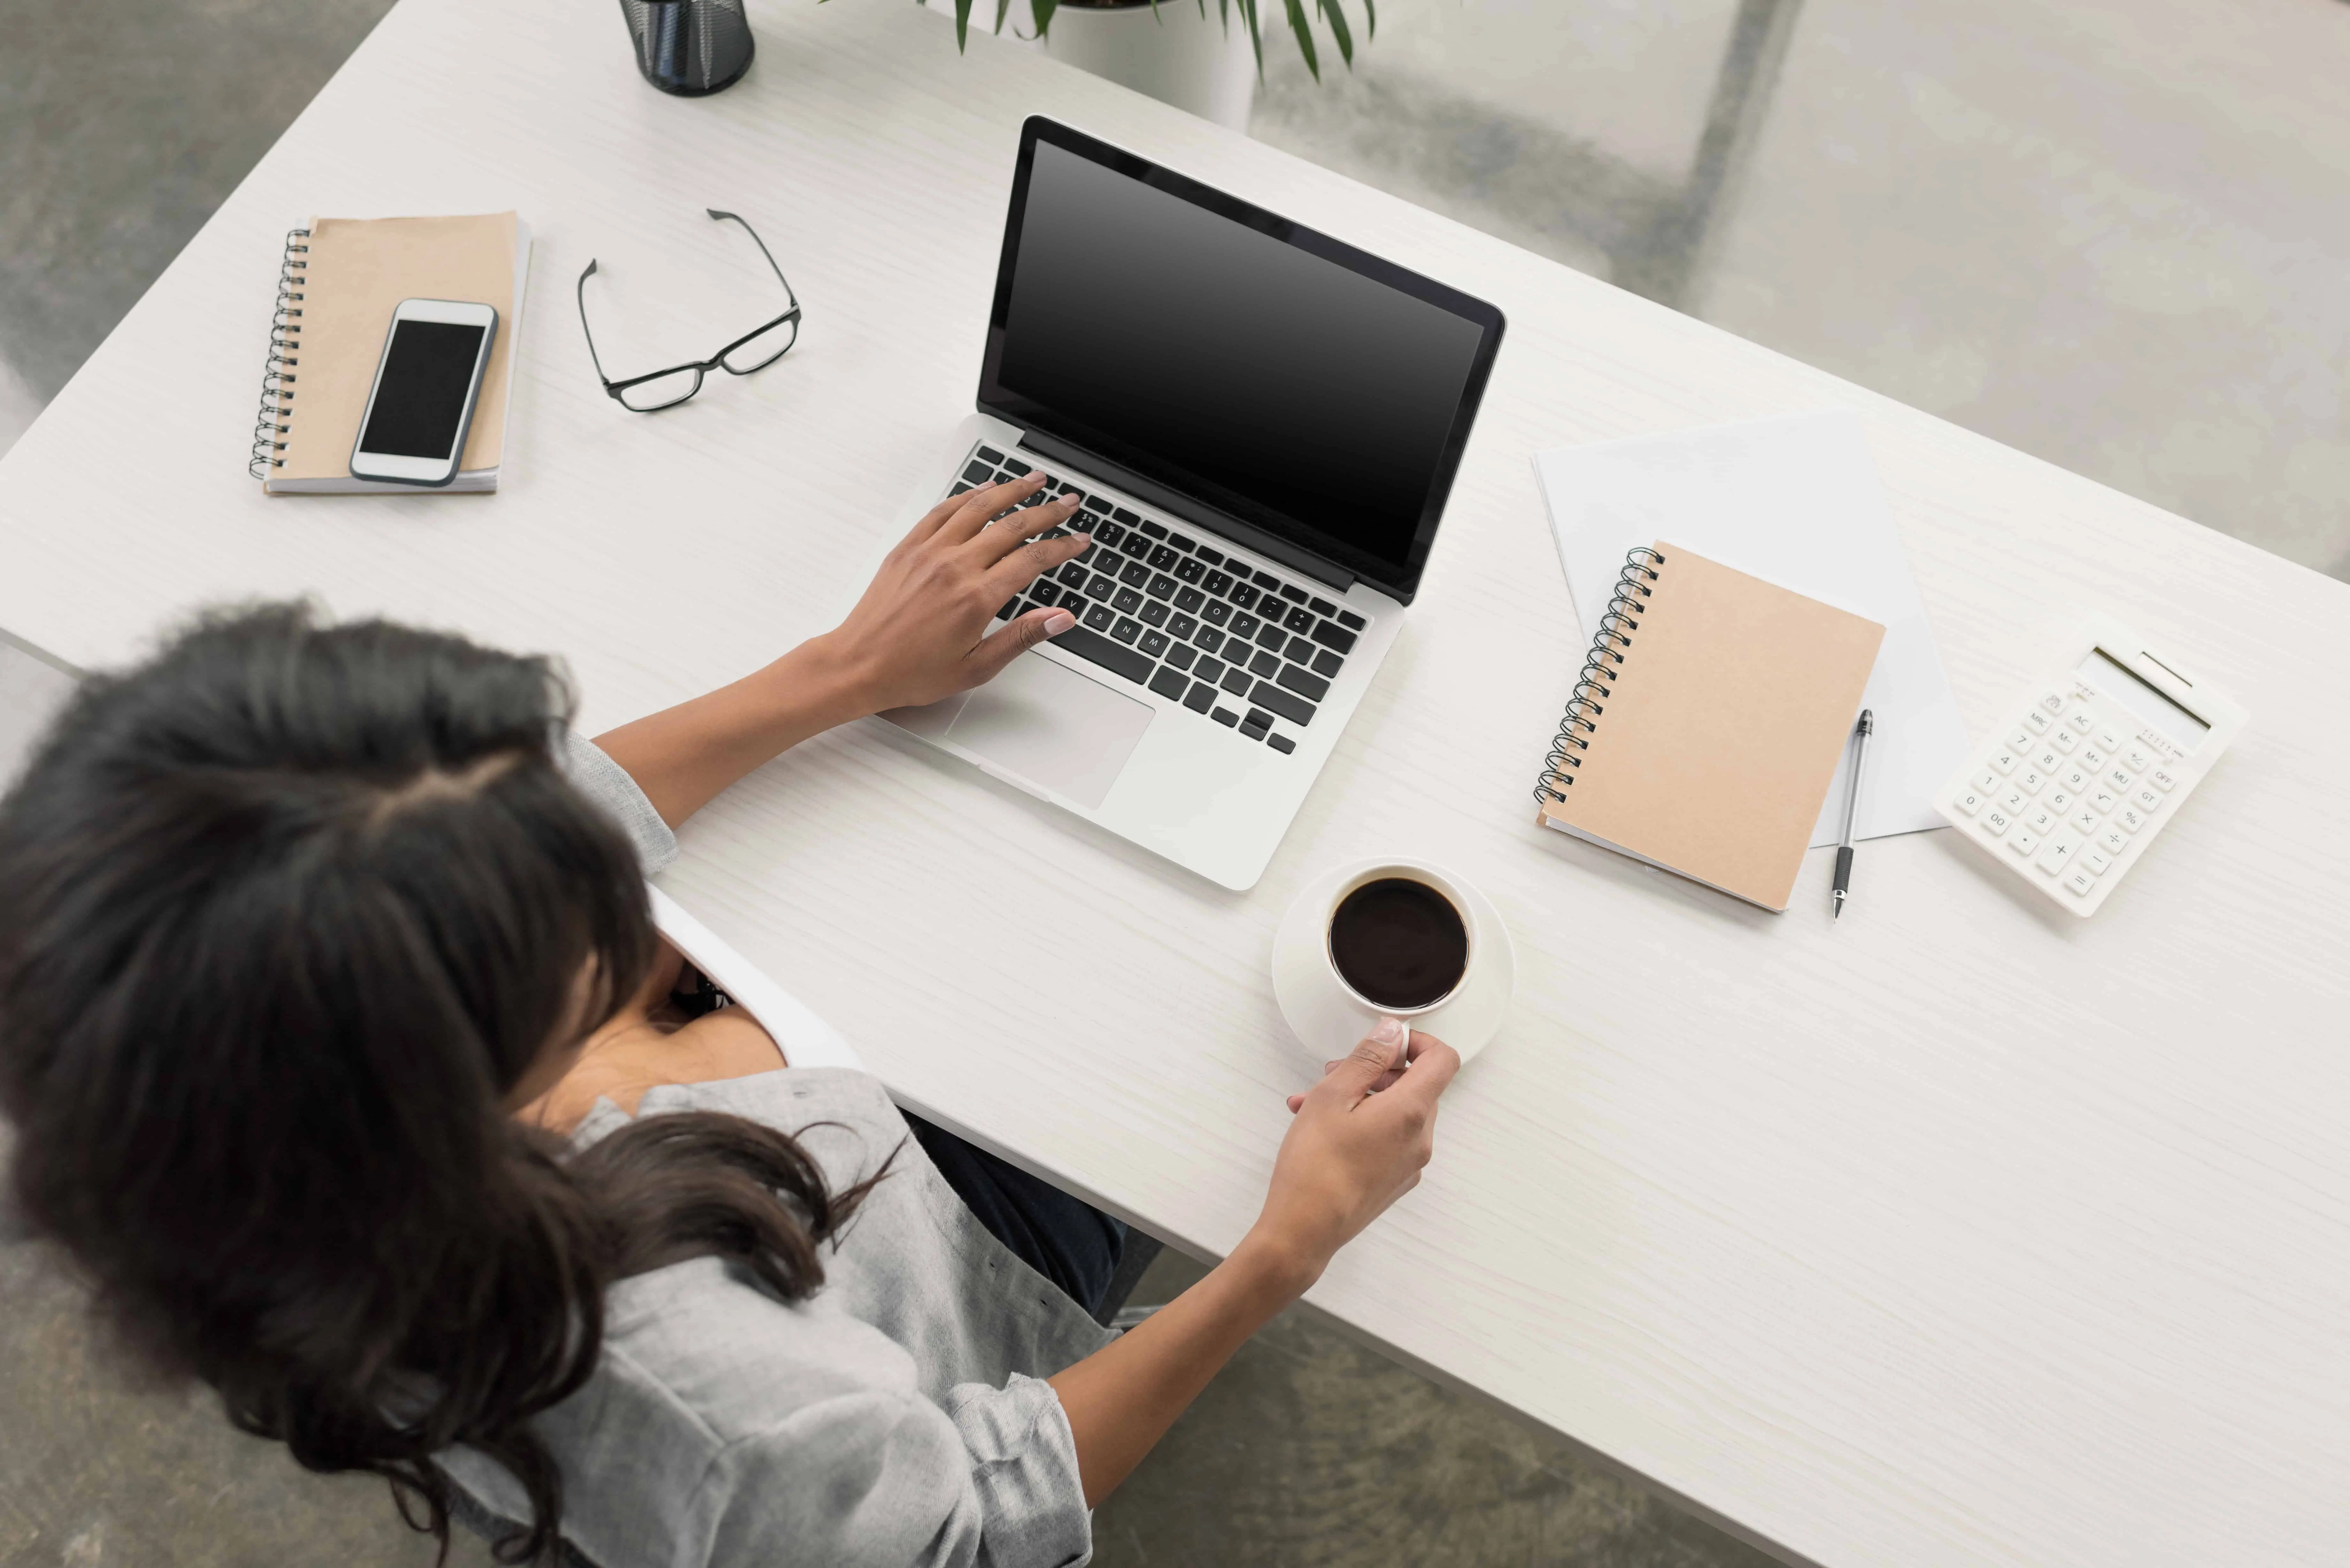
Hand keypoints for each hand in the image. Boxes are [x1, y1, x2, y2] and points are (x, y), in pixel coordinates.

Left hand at [819, 471, 1092, 712]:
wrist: (858, 664)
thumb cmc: (911, 671)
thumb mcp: (977, 666)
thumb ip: (1022, 636)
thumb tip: (1061, 618)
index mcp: (976, 598)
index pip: (1032, 560)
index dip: (1062, 547)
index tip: (1079, 540)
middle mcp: (954, 567)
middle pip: (1012, 526)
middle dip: (1047, 512)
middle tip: (1068, 504)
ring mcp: (929, 552)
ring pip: (979, 507)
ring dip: (1012, 489)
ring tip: (1035, 481)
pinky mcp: (908, 547)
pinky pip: (943, 510)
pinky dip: (968, 495)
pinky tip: (985, 488)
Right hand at [1247, 1018, 1460, 1288]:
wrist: (1304, 1230)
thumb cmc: (1314, 1169)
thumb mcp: (1332, 1096)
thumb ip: (1367, 1058)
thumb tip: (1391, 1033)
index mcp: (1411, 1112)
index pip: (1443, 1059)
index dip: (1417, 1041)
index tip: (1387, 1041)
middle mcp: (1420, 1139)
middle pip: (1417, 1085)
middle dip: (1377, 1071)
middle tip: (1337, 1072)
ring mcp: (1410, 1164)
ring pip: (1396, 1112)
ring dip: (1362, 1098)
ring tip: (1314, 1103)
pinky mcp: (1395, 1181)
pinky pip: (1388, 1139)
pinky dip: (1363, 1125)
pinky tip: (1324, 1129)